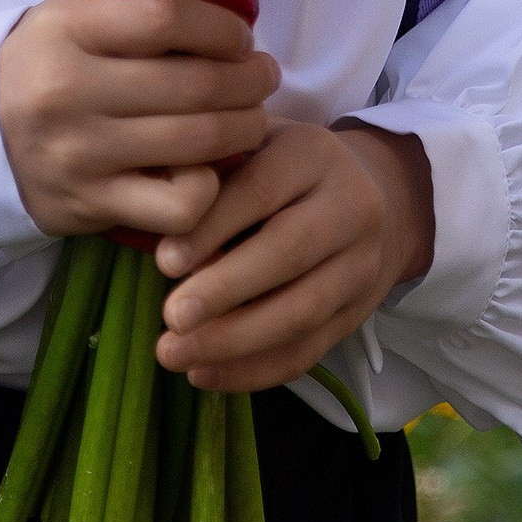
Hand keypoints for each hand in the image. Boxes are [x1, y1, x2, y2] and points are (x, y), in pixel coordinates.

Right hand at [0, 0, 279, 240]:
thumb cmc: (43, 65)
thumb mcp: (67, 13)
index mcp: (66, 31)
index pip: (165, 17)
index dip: (221, 27)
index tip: (240, 37)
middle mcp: (69, 91)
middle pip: (195, 84)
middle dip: (250, 80)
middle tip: (264, 76)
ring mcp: (81, 153)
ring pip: (198, 143)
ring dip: (246, 127)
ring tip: (252, 115)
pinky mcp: (92, 204)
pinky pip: (178, 206)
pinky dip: (209, 188)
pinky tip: (208, 170)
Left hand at [152, 120, 435, 392]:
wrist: (364, 194)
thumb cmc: (276, 168)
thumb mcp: (247, 147)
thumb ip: (206, 173)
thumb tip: (156, 219)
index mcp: (312, 154)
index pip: (261, 190)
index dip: (212, 227)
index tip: (162, 262)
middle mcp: (351, 206)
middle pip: (289, 252)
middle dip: (225, 290)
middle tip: (171, 317)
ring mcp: (362, 263)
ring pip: (302, 310)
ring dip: (234, 341)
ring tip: (175, 354)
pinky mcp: (358, 312)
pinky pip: (309, 350)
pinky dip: (254, 370)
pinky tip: (205, 375)